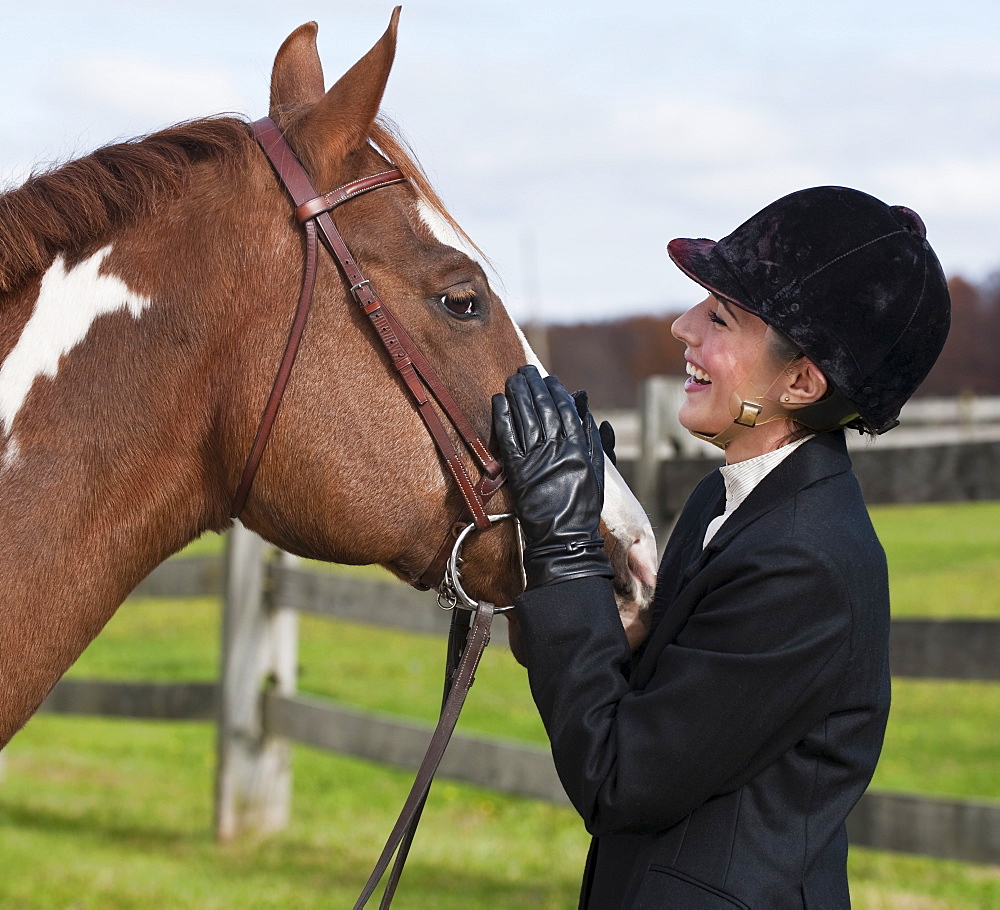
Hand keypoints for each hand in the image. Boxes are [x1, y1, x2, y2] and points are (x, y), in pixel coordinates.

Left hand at [492, 366, 613, 588]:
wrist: (564, 539)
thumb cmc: (583, 509)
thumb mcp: (597, 473)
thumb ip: (594, 442)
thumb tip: (591, 415)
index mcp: (579, 447)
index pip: (566, 410)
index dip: (555, 392)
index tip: (548, 379)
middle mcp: (558, 448)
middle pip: (544, 408)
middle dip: (533, 386)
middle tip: (525, 370)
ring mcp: (537, 458)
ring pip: (526, 417)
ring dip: (517, 394)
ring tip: (512, 379)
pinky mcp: (518, 470)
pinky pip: (508, 438)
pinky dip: (503, 417)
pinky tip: (498, 400)